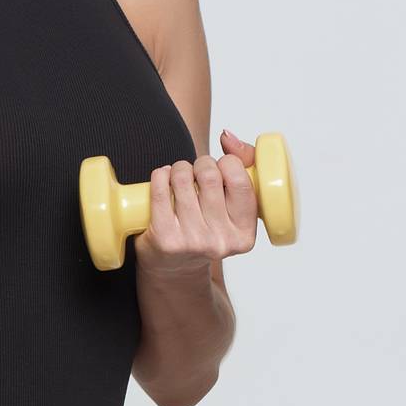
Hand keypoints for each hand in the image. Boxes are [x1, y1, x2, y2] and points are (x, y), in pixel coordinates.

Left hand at [134, 128, 259, 277]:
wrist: (174, 268)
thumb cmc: (205, 229)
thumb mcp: (231, 208)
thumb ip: (242, 167)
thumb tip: (227, 136)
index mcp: (245, 233)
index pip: (239, 178)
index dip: (226, 163)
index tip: (219, 168)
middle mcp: (221, 241)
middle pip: (209, 176)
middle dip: (199, 164)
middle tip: (195, 172)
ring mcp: (192, 241)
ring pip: (183, 179)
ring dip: (178, 169)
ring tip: (178, 176)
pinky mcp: (165, 239)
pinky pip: (160, 191)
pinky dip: (160, 175)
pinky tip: (163, 177)